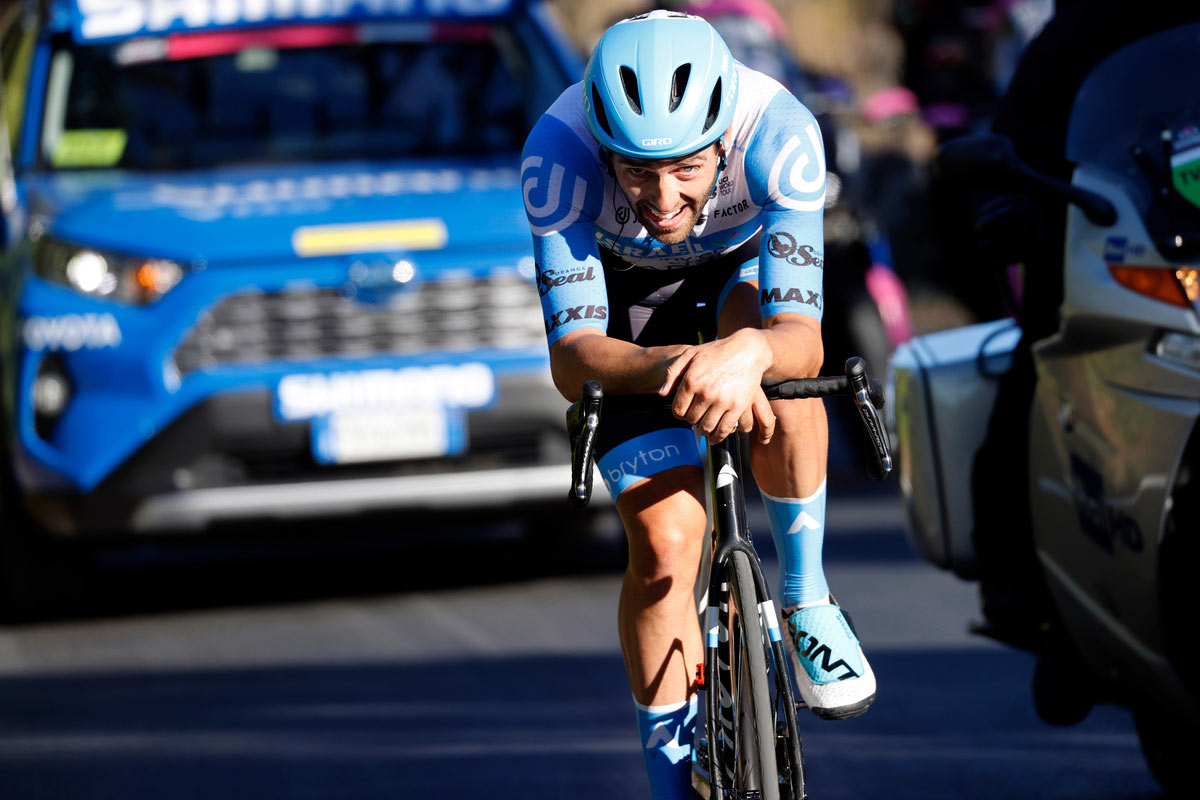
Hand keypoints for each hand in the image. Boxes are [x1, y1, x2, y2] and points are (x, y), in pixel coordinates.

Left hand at [659, 331, 775, 443]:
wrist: (747, 350)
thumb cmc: (717, 351)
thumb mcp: (690, 354)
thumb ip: (672, 373)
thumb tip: (662, 393)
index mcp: (692, 380)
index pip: (678, 410)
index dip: (679, 413)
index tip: (683, 412)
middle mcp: (706, 392)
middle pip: (691, 419)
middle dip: (691, 420)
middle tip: (696, 416)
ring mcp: (722, 401)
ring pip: (707, 427)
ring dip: (703, 430)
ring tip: (704, 427)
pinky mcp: (738, 406)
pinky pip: (725, 429)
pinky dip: (718, 437)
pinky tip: (715, 437)